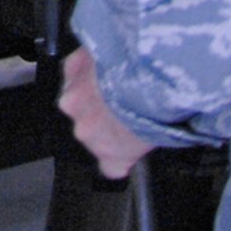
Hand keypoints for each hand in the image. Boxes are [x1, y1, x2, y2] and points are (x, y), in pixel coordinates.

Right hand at [58, 46, 154, 179]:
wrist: (143, 70)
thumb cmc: (155, 105)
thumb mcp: (160, 133)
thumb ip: (142, 140)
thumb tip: (146, 133)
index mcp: (109, 153)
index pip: (110, 167)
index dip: (119, 154)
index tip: (127, 145)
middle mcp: (85, 131)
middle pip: (90, 129)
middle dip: (102, 118)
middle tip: (123, 103)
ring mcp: (73, 100)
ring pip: (78, 100)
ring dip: (90, 93)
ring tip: (113, 81)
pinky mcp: (70, 70)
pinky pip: (75, 73)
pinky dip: (85, 70)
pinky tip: (103, 63)